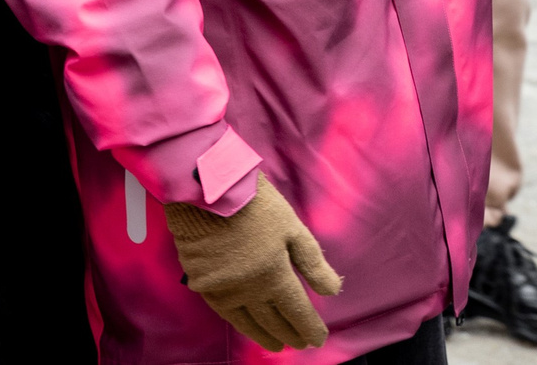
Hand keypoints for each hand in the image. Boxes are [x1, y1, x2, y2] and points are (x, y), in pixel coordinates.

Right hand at [164, 175, 343, 351]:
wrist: (209, 191)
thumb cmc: (257, 205)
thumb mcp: (293, 228)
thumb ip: (313, 262)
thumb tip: (333, 291)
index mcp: (275, 275)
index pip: (297, 311)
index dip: (309, 327)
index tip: (318, 339)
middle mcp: (249, 290)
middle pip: (274, 320)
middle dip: (290, 333)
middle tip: (300, 343)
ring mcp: (223, 290)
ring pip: (248, 322)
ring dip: (265, 335)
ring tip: (277, 345)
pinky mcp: (203, 284)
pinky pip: (225, 312)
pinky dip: (240, 323)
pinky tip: (246, 325)